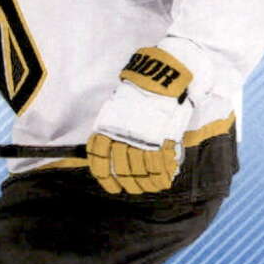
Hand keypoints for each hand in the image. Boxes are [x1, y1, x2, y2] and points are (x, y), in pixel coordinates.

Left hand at [87, 46, 192, 195]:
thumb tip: (112, 154)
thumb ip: (114, 131)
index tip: (112, 188)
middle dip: (129, 182)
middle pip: (121, 168)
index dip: (106, 178)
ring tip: (151, 186)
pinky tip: (165, 180)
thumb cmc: (142, 92)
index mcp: (107, 126)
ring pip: (140, 170)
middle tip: (134, 188)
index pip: (99, 159)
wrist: (164, 75)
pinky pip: (158, 166)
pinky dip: (162, 176)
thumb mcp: (118, 108)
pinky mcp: (161, 139)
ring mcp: (141, 137)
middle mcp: (121, 134)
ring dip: (146, 182)